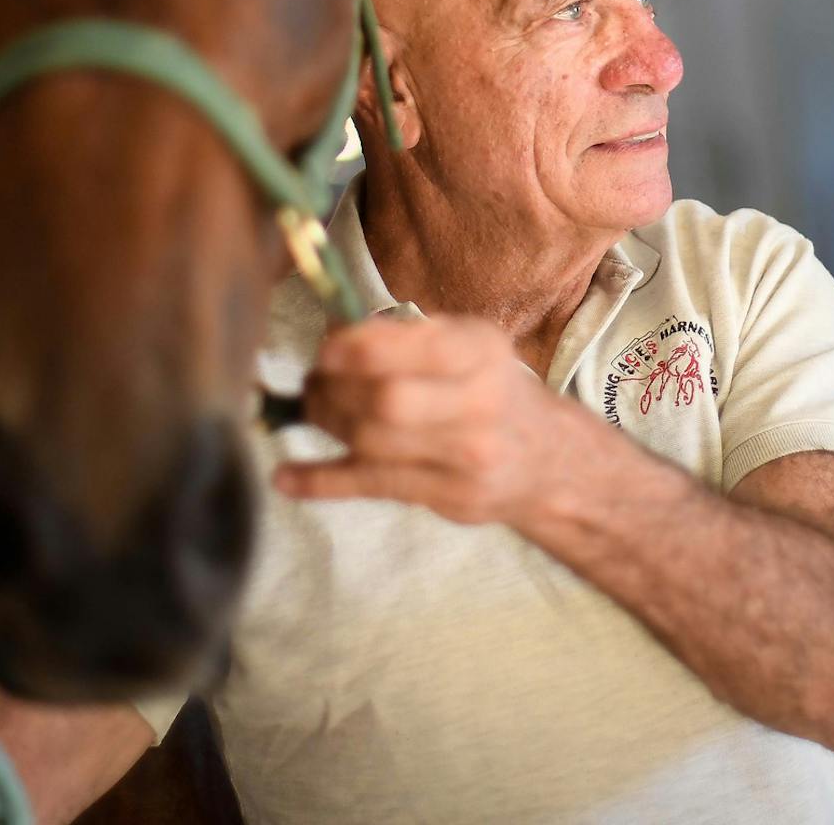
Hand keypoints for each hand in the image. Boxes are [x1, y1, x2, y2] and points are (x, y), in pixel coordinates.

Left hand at [275, 314, 599, 528]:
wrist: (548, 459)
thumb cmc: (491, 391)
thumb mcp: (469, 347)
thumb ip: (410, 338)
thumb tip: (335, 337)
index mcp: (482, 351)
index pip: (412, 347)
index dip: (357, 349)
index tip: (325, 350)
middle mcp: (480, 402)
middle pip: (386, 399)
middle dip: (334, 390)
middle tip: (312, 383)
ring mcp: (466, 455)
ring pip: (374, 442)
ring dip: (326, 424)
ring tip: (313, 411)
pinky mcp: (448, 496)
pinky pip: (372, 486)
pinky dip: (321, 481)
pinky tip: (286, 477)